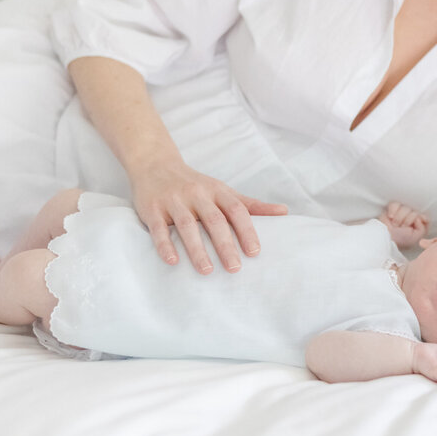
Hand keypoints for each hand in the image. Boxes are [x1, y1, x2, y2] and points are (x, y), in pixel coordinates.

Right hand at [130, 157, 286, 272]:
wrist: (155, 164)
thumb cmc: (196, 184)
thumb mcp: (223, 191)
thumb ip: (251, 205)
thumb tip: (284, 212)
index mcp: (217, 191)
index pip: (236, 210)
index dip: (247, 230)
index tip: (255, 252)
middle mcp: (197, 194)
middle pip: (214, 220)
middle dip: (225, 245)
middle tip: (235, 268)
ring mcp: (174, 201)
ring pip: (187, 226)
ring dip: (197, 249)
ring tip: (207, 271)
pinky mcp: (152, 208)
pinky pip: (158, 228)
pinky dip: (165, 245)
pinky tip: (173, 262)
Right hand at [379, 202, 428, 248]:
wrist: (385, 236)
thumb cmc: (399, 239)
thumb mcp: (416, 237)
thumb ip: (423, 227)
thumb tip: (419, 217)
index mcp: (417, 226)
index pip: (424, 217)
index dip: (421, 218)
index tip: (416, 222)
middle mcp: (410, 218)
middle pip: (415, 211)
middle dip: (408, 220)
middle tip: (402, 227)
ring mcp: (401, 213)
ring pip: (406, 207)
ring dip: (399, 217)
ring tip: (395, 224)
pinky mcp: (392, 209)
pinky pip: (395, 204)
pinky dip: (393, 210)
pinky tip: (390, 217)